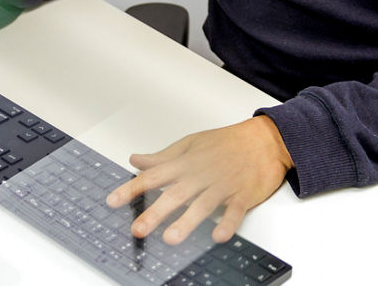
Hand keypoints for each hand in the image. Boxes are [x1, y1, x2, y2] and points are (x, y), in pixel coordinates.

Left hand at [105, 116, 293, 244]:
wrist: (265, 140)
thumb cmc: (227, 142)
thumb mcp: (191, 144)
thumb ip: (163, 157)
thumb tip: (136, 160)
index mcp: (186, 163)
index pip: (154, 176)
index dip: (132, 189)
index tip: (113, 201)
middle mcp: (201, 175)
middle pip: (175, 195)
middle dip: (155, 212)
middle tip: (138, 229)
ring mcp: (222, 186)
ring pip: (202, 205)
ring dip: (187, 222)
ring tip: (170, 238)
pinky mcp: (242, 196)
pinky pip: (234, 212)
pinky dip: (227, 223)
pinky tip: (218, 236)